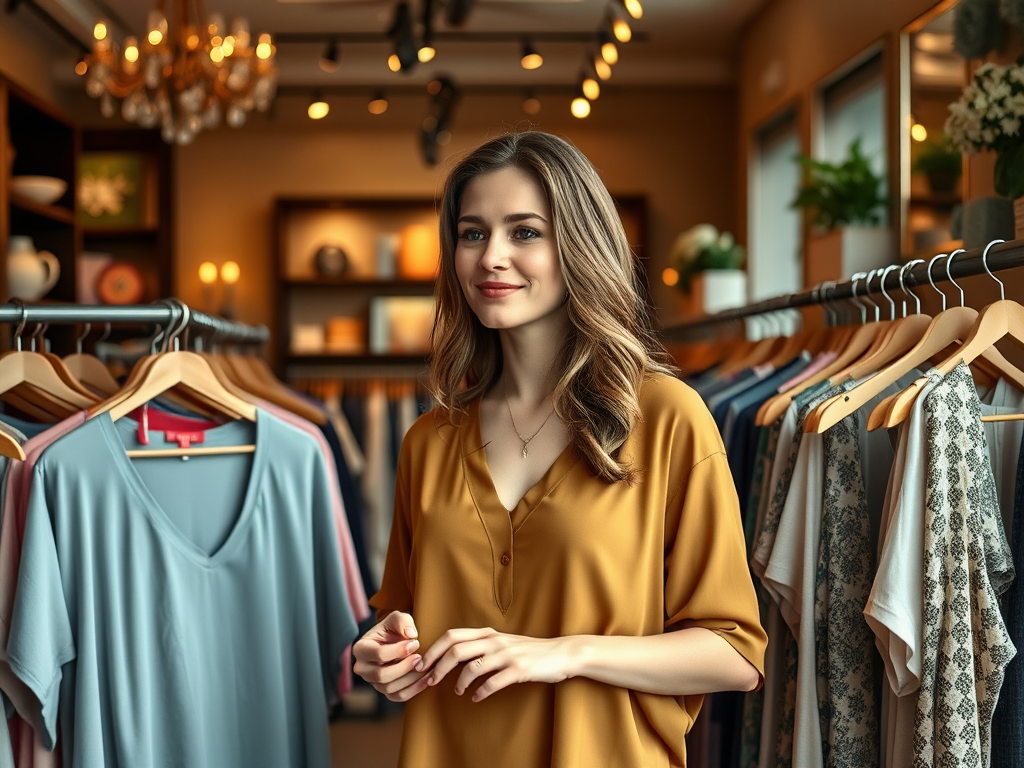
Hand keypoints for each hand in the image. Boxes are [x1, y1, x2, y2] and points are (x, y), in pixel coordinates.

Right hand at [352, 611, 430, 701]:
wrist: (395, 639)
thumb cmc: (394, 628)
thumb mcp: (397, 618)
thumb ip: (402, 621)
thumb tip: (411, 634)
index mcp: (361, 648)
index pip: (378, 654)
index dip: (399, 651)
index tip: (416, 643)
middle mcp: (362, 668)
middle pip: (381, 675)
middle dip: (404, 667)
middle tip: (420, 658)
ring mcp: (372, 681)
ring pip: (389, 688)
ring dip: (410, 680)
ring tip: (426, 668)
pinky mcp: (384, 690)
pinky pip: (397, 697)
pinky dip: (413, 690)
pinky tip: (426, 680)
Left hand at [419, 627, 575, 701]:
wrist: (560, 653)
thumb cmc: (528, 650)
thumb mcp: (502, 642)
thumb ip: (481, 645)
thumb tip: (454, 655)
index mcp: (488, 633)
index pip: (452, 635)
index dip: (434, 649)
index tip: (423, 663)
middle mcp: (494, 641)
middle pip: (456, 650)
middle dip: (438, 666)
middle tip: (430, 680)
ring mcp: (506, 655)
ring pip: (472, 667)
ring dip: (459, 682)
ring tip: (457, 691)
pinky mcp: (518, 669)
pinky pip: (492, 683)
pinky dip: (480, 692)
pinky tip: (476, 697)